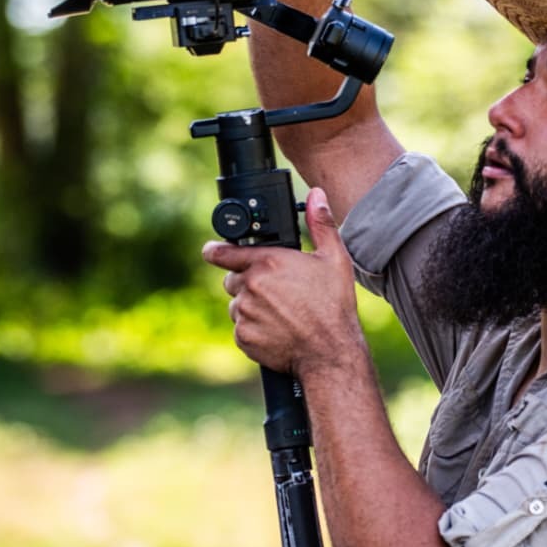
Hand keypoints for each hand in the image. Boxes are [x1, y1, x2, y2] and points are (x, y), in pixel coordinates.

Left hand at [203, 188, 364, 376]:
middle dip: (247, 283)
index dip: (216, 251)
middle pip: (232, 280)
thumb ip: (320, 223)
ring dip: (250, 307)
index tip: (212, 250)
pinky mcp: (244, 337)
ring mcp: (245, 313)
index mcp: (268, 262)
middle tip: (273, 292)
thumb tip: (316, 195)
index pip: (223, 252)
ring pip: (237, 306)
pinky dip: (254, 330)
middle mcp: (251, 286)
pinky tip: (277, 330)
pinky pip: (241, 329)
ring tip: (280, 313)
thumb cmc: (334, 305)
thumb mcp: (334, 259)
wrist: (330, 351)